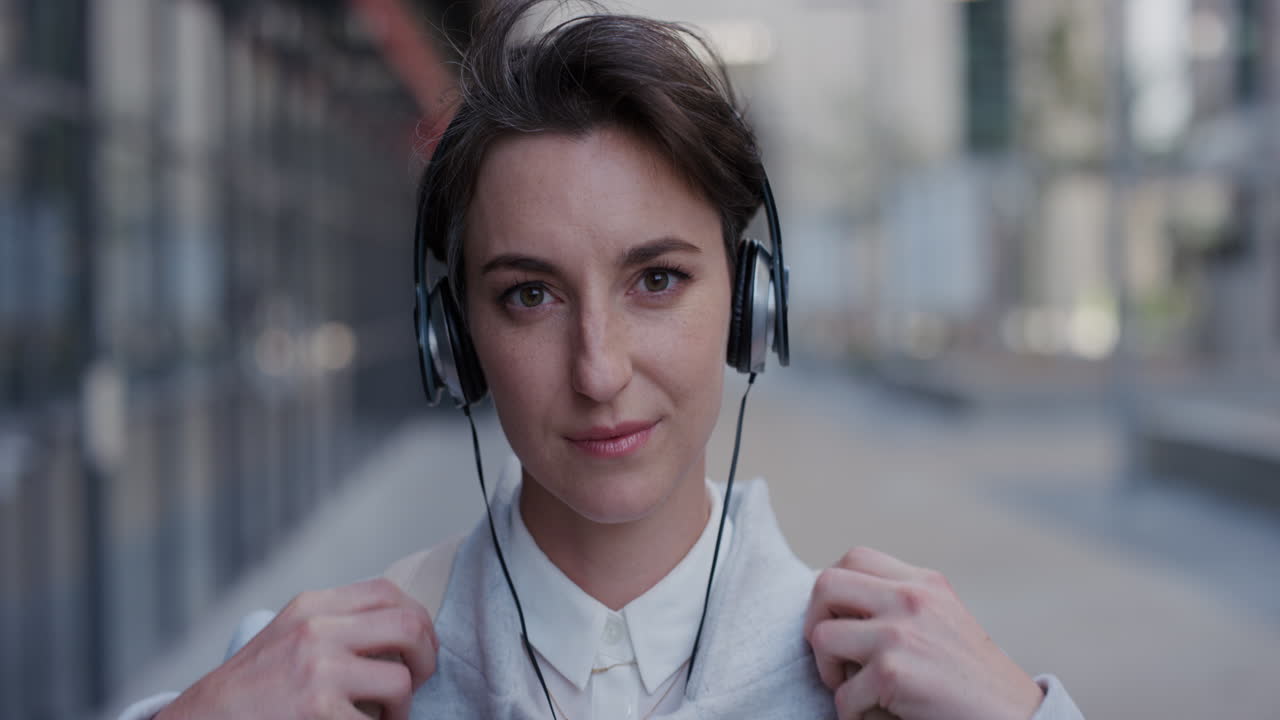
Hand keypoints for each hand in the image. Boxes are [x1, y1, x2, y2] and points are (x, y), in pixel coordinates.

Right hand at [157, 578, 437, 719]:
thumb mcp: (288, 637)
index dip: (417, 621)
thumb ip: (336, 624)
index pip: (389, 593)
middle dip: (427, 658)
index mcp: (311, 607)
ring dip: (402, 707)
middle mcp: (316, 630)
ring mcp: (317, 671)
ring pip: (401, 681)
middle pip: (409, 626)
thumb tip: (403, 630)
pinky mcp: (317, 710)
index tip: (417, 649)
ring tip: (383, 717)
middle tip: (418, 682)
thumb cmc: (250, 691)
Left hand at [804, 547, 1042, 719]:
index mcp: (924, 583)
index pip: (854, 558)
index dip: (835, 592)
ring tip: (855, 689)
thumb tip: (834, 609)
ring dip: (829, 672)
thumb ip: (900, 606)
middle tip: (832, 656)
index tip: (841, 623)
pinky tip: (881, 717)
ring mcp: (900, 633)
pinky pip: (843, 695)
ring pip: (822, 639)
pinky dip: (853, 714)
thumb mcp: (941, 622)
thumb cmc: (972, 681)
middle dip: (815, 623)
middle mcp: (911, 599)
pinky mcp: (892, 673)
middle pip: (826, 585)